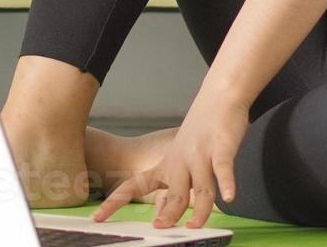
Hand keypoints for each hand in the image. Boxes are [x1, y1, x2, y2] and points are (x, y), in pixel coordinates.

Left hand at [91, 92, 247, 228]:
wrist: (218, 97)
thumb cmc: (201, 133)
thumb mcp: (182, 160)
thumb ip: (176, 187)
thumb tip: (164, 216)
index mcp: (167, 165)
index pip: (135, 185)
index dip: (116, 202)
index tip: (97, 218)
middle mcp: (180, 161)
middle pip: (174, 195)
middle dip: (168, 214)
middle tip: (160, 228)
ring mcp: (201, 155)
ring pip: (201, 189)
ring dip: (199, 210)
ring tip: (195, 226)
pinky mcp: (221, 148)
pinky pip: (222, 168)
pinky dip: (227, 183)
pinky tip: (230, 197)